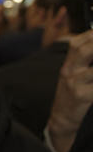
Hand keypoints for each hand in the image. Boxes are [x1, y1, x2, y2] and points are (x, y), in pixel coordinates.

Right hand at [47, 29, 92, 151]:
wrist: (62, 116)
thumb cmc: (73, 92)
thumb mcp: (75, 73)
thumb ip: (85, 59)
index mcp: (68, 63)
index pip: (77, 42)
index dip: (92, 35)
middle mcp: (68, 70)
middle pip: (83, 50)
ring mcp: (73, 83)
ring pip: (92, 70)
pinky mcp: (81, 95)